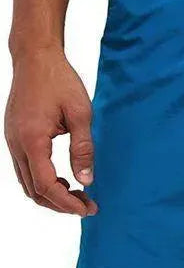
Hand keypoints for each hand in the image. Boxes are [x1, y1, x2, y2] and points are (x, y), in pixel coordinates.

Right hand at [5, 49, 97, 215]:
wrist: (36, 58)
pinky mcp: (14, 137)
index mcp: (32, 140)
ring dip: (51, 194)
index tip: (87, 209)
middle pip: (34, 190)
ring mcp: (12, 141)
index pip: (46, 185)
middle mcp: (16, 144)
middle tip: (87, 205)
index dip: (67, 203)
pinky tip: (64, 179)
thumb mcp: (80, 114)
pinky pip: (25, 169)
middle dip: (60, 204)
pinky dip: (43, 181)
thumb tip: (87, 180)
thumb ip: (83, 149)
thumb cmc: (59, 81)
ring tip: (78, 195)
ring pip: (27, 182)